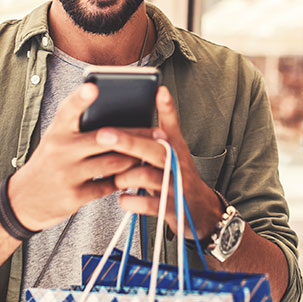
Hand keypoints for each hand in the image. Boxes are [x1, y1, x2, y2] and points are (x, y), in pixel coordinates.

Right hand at [8, 83, 140, 230]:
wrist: (24, 200)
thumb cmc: (51, 160)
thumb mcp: (57, 139)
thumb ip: (80, 126)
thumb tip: (121, 111)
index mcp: (57, 130)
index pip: (68, 110)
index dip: (80, 98)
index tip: (93, 87)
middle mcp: (60, 150)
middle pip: (104, 138)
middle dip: (134, 135)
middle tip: (158, 133)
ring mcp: (67, 174)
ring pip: (112, 163)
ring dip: (134, 159)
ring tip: (149, 154)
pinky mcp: (74, 196)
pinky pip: (108, 186)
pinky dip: (123, 180)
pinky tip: (134, 175)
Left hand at [105, 86, 222, 239]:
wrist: (199, 211)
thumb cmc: (177, 174)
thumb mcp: (175, 150)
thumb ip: (161, 129)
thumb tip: (151, 97)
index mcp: (177, 147)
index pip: (172, 124)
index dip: (167, 108)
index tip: (159, 90)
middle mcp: (177, 164)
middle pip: (153, 149)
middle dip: (127, 142)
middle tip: (103, 135)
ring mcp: (174, 186)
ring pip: (144, 176)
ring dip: (123, 177)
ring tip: (117, 179)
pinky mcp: (170, 208)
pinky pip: (144, 203)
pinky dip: (129, 200)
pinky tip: (123, 198)